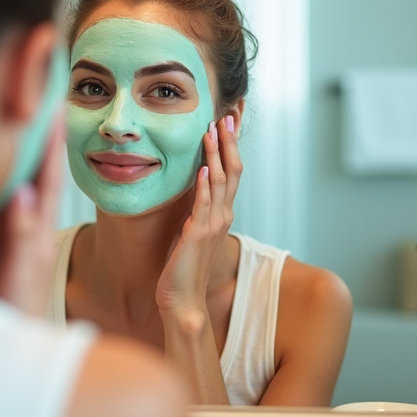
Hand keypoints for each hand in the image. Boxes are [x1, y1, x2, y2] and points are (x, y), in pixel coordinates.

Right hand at [0, 116, 64, 315]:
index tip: (55, 106)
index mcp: (35, 230)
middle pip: (22, 170)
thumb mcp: (17, 276)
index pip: (46, 178)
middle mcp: (15, 224)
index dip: (51, 143)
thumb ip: (20, 239)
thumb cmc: (12, 316)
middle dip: (25, 132)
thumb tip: (23, 194)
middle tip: (24, 92)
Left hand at [155, 114, 242, 314]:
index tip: (229, 120)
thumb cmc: (184, 266)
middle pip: (232, 171)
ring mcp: (212, 225)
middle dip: (229, 142)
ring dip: (216, 155)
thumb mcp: (191, 230)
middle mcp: (222, 215)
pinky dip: (203, 186)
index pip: (231, 171)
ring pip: (219, 183)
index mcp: (221, 212)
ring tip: (212, 131)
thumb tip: (191, 183)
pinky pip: (202, 206)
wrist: (183, 300)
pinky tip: (201, 168)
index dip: (231, 146)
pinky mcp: (197, 236)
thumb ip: (196, 208)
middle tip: (227, 116)